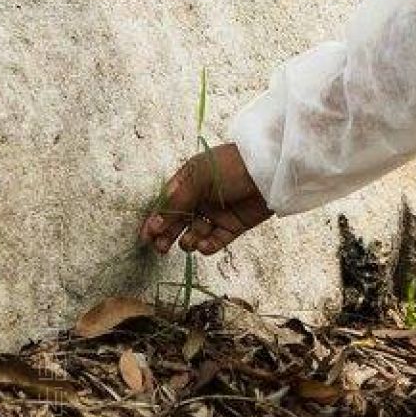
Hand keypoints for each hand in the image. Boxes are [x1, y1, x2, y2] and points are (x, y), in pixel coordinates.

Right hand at [140, 142, 272, 255]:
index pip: (166, 204)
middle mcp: (200, 198)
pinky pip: (215, 241)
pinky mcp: (232, 226)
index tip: (146, 237)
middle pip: (177, 221)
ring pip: (194, 233)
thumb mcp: (199, 179)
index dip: (155, 220)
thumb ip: (176, 202)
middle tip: (160, 248)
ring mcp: (216, 213)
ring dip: (189, 240)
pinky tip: (204, 245)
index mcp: (188, 181)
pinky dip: (207, 246)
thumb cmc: (231, 168)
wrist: (269, 172)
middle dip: (167, 235)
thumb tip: (155, 223)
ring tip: (192, 240)